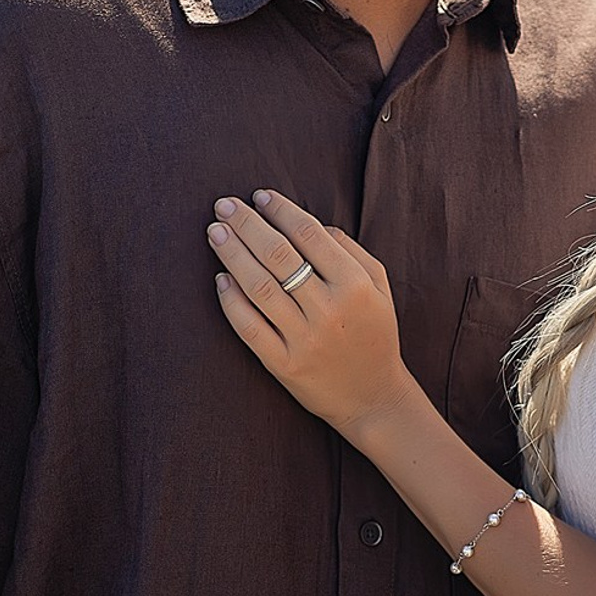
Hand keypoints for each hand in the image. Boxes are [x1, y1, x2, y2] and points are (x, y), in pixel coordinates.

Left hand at [209, 190, 416, 440]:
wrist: (374, 398)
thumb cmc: (374, 334)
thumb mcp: (380, 287)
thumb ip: (351, 251)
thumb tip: (312, 224)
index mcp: (355, 285)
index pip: (309, 234)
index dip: (280, 210)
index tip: (259, 196)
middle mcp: (329, 309)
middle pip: (278, 255)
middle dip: (247, 224)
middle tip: (223, 205)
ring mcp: (304, 339)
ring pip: (259, 287)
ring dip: (232, 255)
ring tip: (215, 232)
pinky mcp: (284, 365)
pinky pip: (249, 327)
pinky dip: (231, 301)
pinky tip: (220, 279)